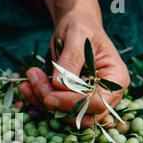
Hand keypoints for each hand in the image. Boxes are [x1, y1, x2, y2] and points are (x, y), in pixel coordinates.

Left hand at [20, 0, 129, 126]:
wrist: (75, 27)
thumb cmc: (82, 27)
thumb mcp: (77, 36)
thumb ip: (71, 59)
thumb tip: (60, 84)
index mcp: (116, 79)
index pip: (97, 103)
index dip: (73, 104)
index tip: (49, 95)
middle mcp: (106, 95)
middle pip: (80, 114)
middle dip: (54, 102)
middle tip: (34, 79)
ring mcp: (89, 101)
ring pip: (65, 115)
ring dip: (42, 101)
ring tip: (29, 78)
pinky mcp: (71, 102)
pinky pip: (54, 109)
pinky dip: (38, 100)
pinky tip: (26, 86)